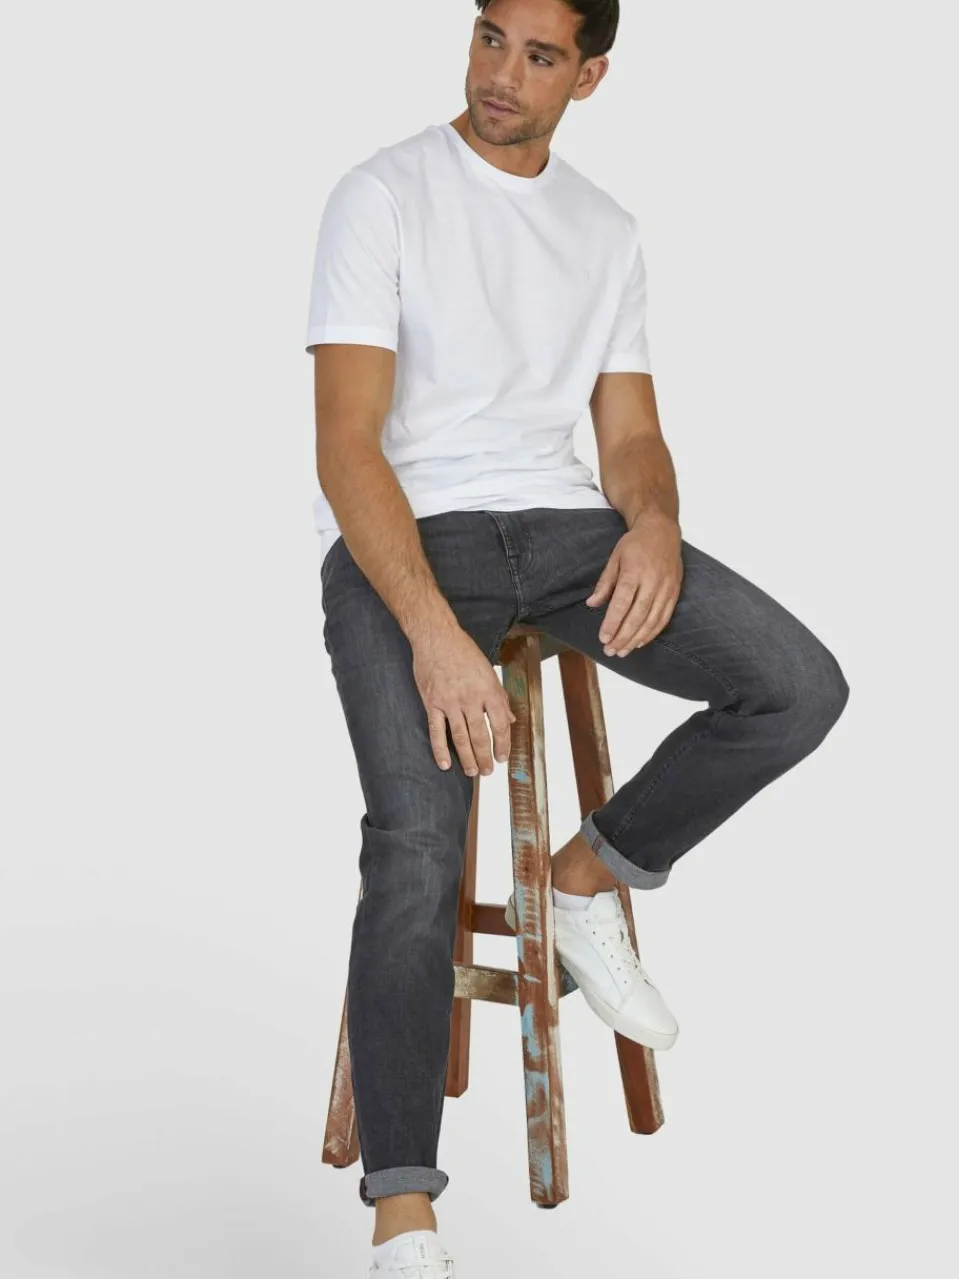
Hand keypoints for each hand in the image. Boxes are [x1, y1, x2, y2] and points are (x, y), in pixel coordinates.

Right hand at [411, 622, 516, 775]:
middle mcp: (471, 698)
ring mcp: (450, 702)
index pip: (500, 724)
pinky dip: (440, 750)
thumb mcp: (488, 671)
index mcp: (488, 690)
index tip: (503, 756)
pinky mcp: (432, 703)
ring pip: (460, 737)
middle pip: (480, 735)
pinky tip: (445, 764)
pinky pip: (436, 731)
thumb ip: (499, 697)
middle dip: (485, 756)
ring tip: (473, 772)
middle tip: (488, 771)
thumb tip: (510, 718)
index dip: (503, 744)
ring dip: (467, 758)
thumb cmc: (463, 651)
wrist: (436, 637)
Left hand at [586, 513, 683, 655]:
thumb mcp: (614, 558)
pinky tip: (640, 642)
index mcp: (634, 571)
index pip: (622, 602)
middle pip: (637, 615)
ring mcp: (666, 588)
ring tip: (623, 651)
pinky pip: (664, 618)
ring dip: (636, 639)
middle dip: (623, 636)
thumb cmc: (635, 544)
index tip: (603, 638)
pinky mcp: (674, 593)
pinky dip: (652, 632)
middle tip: (610, 650)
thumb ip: (604, 583)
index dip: (613, 622)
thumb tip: (591, 604)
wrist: (662, 531)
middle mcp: (652, 581)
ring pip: (652, 620)